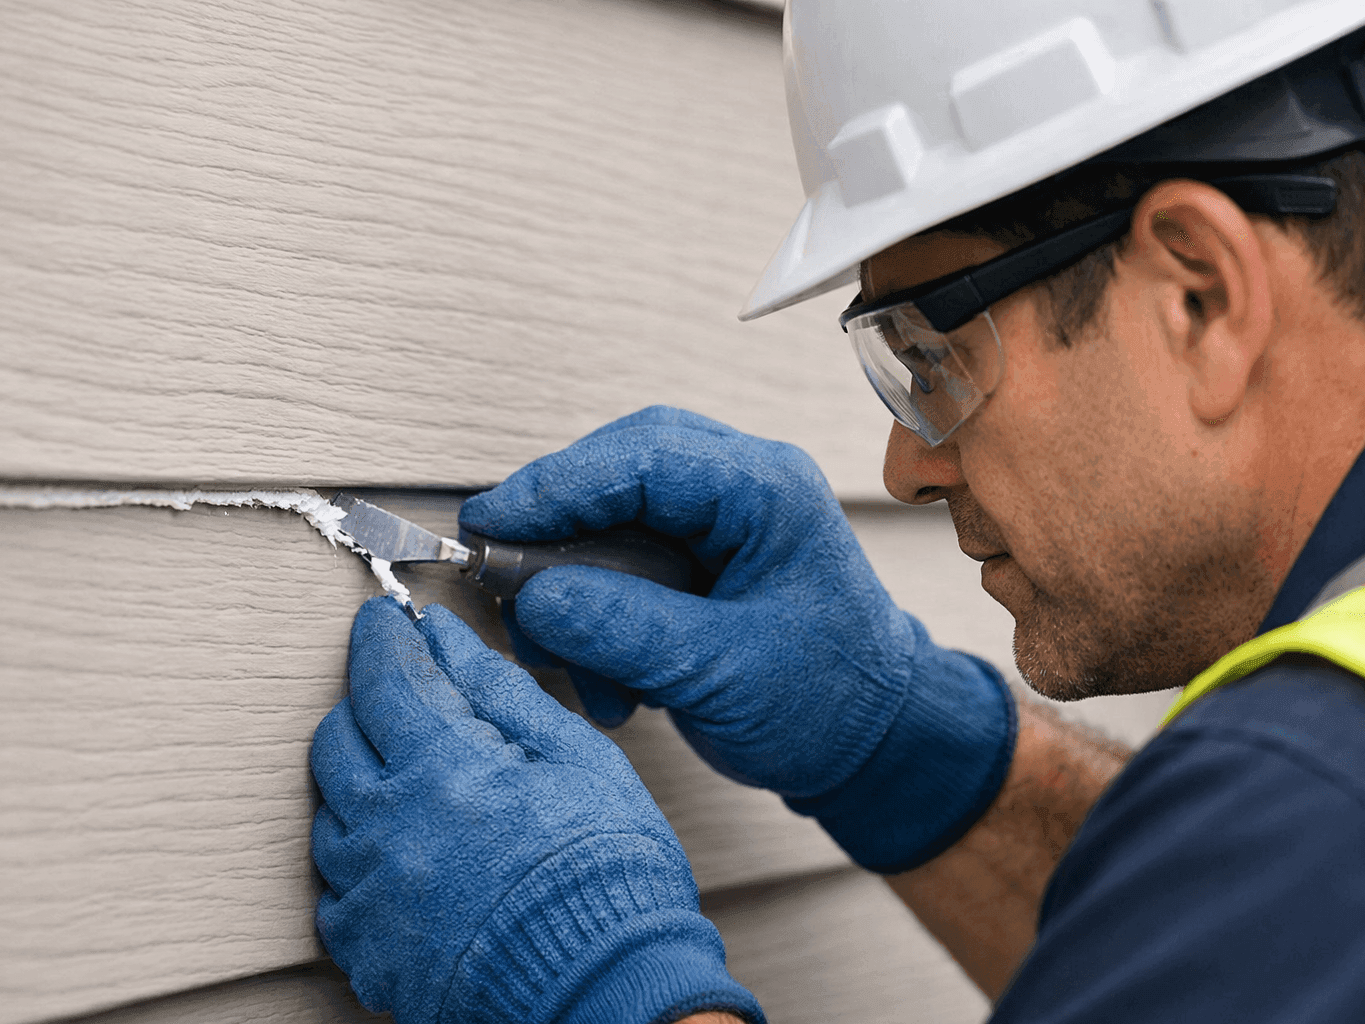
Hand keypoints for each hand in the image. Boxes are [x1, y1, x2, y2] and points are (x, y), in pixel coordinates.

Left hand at [310, 597, 763, 1023]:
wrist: (609, 984)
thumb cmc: (609, 869)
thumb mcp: (575, 756)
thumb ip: (500, 691)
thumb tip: (446, 637)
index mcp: (441, 768)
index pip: (384, 678)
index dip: (381, 638)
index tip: (385, 621)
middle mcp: (388, 827)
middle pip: (336, 738)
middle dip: (365, 704)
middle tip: (404, 697)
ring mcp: (371, 893)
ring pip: (329, 812)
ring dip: (362, 783)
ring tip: (418, 784)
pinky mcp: (369, 949)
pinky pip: (335, 888)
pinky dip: (362, 859)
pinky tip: (408, 854)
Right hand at [459, 407, 1015, 872]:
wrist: (872, 742)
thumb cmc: (832, 702)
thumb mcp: (722, 674)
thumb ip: (626, 629)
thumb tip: (536, 598)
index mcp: (768, 492)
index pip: (643, 458)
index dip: (556, 486)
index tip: (492, 523)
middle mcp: (742, 488)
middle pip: (615, 473)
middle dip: (554, 532)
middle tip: (503, 579)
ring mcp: (718, 521)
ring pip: (608, 519)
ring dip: (571, 589)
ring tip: (565, 658)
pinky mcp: (696, 559)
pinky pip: (619, 560)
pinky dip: (593, 615)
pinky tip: (603, 676)